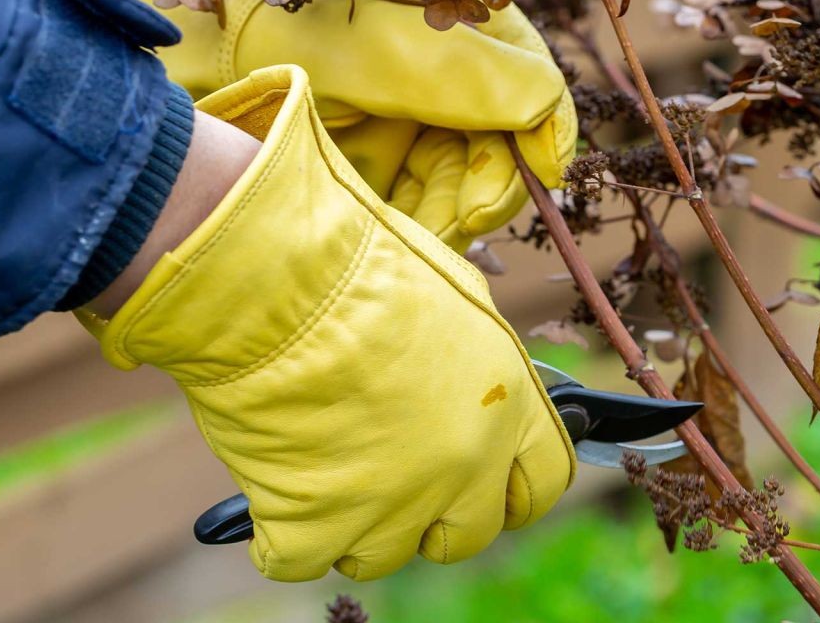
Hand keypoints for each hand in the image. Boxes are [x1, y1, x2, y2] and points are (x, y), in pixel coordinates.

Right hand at [78, 65, 574, 580]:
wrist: (280, 278)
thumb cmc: (362, 261)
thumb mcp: (456, 293)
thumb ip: (477, 358)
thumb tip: (477, 382)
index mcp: (506, 402)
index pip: (542, 481)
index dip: (512, 486)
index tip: (488, 485)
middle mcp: (464, 463)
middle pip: (468, 533)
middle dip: (435, 513)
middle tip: (390, 471)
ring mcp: (394, 503)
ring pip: (383, 552)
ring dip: (355, 518)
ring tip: (324, 454)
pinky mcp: (317, 526)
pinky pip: (302, 558)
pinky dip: (284, 529)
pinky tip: (277, 475)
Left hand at [90, 0, 576, 250]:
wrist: (192, 36)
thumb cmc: (308, 20)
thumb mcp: (413, 46)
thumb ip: (497, 80)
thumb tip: (553, 121)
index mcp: (455, 29)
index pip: (527, 90)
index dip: (538, 137)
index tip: (540, 180)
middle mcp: (431, 74)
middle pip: (488, 146)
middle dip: (483, 186)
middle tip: (464, 218)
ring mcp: (390, 115)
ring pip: (445, 183)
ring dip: (444, 213)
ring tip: (422, 233)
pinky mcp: (350, 155)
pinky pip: (399, 202)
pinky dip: (404, 224)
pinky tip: (396, 238)